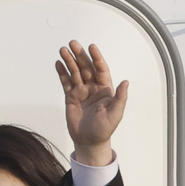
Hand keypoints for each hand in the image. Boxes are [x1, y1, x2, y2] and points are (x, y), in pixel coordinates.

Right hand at [56, 40, 127, 166]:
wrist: (89, 141)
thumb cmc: (104, 129)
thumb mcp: (115, 114)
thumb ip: (120, 98)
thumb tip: (126, 82)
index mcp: (105, 90)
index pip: (101, 69)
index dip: (97, 58)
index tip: (92, 47)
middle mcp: (93, 88)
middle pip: (86, 67)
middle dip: (80, 55)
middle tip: (73, 44)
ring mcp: (81, 91)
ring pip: (75, 72)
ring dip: (69, 61)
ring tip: (63, 50)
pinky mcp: (71, 97)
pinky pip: (66, 82)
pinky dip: (62, 72)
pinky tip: (58, 63)